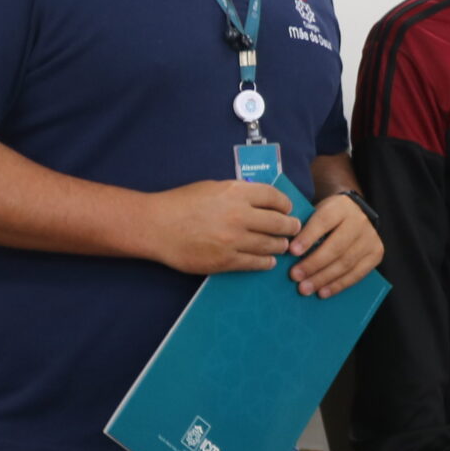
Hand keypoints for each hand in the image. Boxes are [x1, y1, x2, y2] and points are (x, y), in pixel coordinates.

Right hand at [142, 180, 299, 274]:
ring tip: (282, 245)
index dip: (285, 204)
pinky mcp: (226, 260)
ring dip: (280, 245)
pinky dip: (266, 262)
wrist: (155, 226)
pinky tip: (268, 261)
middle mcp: (239, 215)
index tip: (287, 209)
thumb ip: (238, 193)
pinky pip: (256, 263)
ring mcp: (234, 239)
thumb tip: (260, 199)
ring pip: (271, 244)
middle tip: (294, 229)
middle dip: (291, 226)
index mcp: (236, 193)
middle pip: (279, 223)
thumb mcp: (212, 187)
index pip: (274, 197)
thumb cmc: (180, 204)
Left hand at [292, 193, 382, 297]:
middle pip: (336, 246)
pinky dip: (339, 285)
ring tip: (305, 288)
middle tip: (295, 276)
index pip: (323, 221)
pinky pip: (357, 274)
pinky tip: (323, 292)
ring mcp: (370, 238)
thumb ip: (303, 226)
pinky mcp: (376, 253)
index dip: (308, 237)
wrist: (355, 214)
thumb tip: (283, 248)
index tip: (292, 252)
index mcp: (341, 207)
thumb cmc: (327, 218)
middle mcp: (359, 221)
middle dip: (313, 264)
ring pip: (346, 262)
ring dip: (323, 278)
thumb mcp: (316, 212)